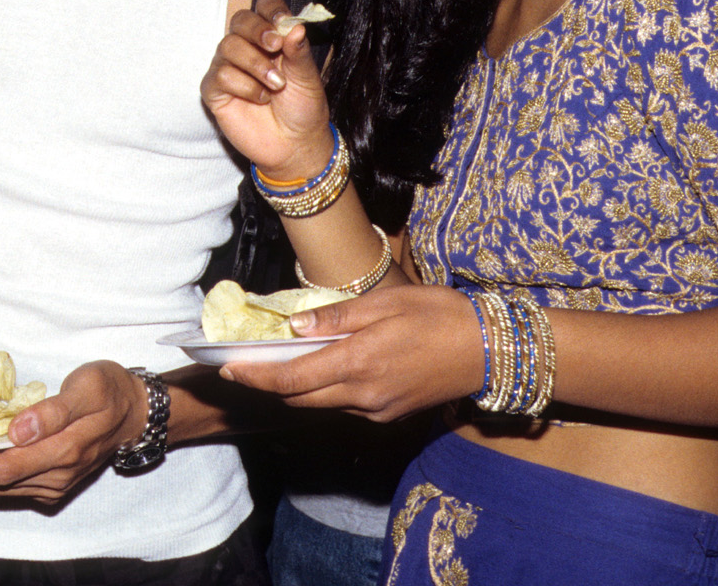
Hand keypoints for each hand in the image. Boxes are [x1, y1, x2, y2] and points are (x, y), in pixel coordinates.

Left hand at [0, 361, 148, 503]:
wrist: (136, 412)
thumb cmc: (110, 390)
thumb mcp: (88, 387)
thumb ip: (53, 410)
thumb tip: (18, 430)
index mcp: (65, 450)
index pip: (5, 465)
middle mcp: (58, 474)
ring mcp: (57, 483)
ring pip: (4, 489)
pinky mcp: (54, 484)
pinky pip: (14, 488)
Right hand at [201, 0, 333, 180]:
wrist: (295, 144)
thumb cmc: (302, 108)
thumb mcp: (308, 77)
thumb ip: (299, 51)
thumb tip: (296, 27)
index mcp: (272, 38)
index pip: (263, 8)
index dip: (270, 9)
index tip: (283, 22)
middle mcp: (247, 48)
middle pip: (240, 20)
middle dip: (258, 31)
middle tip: (275, 46)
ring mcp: (228, 67)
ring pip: (228, 46)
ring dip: (255, 64)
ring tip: (276, 85)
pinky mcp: (215, 90)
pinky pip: (220, 75)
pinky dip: (244, 86)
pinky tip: (260, 98)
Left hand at [219, 285, 483, 422]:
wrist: (490, 351)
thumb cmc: (440, 316)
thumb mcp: (386, 303)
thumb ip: (337, 317)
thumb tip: (295, 325)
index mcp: (359, 364)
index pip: (291, 378)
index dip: (255, 376)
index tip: (227, 368)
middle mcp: (363, 396)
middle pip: (299, 397)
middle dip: (267, 384)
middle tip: (241, 366)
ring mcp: (377, 410)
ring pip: (321, 403)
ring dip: (296, 387)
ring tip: (277, 362)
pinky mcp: (390, 414)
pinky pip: (345, 406)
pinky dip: (325, 389)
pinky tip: (323, 368)